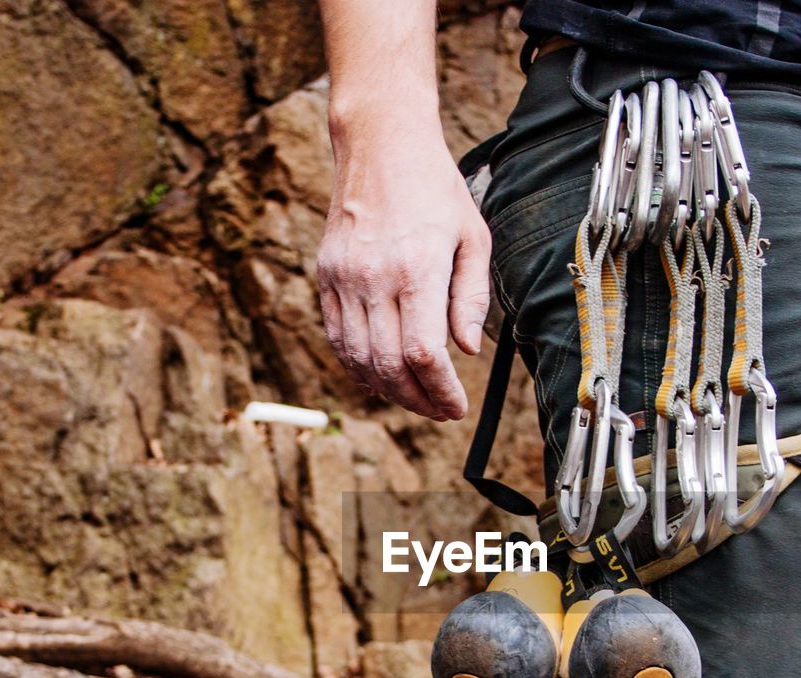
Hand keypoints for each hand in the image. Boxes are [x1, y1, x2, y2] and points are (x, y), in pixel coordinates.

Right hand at [316, 122, 487, 419]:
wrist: (380, 143)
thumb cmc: (436, 189)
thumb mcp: (474, 238)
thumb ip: (471, 298)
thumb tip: (467, 350)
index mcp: (417, 268)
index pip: (423, 353)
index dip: (440, 390)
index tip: (457, 406)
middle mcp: (374, 277)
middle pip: (389, 365)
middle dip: (417, 400)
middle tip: (440, 411)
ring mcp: (344, 278)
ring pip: (359, 359)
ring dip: (388, 391)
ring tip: (416, 399)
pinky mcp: (326, 276)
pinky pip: (338, 338)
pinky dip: (358, 367)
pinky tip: (381, 378)